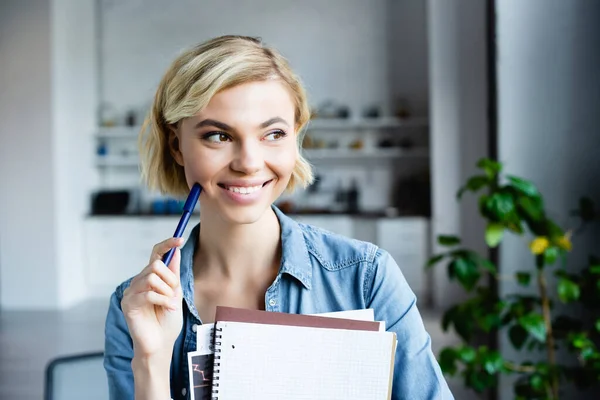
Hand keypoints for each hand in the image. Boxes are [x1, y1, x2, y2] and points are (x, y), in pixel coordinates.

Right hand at [121, 237, 184, 359]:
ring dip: (166, 291)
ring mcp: (131, 292)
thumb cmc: (168, 320)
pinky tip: (166, 308)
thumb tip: (175, 252)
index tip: (180, 239)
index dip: (167, 244)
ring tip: (169, 304)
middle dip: (170, 279)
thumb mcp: (175, 293)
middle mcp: (138, 282)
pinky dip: (162, 300)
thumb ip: (173, 273)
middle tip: (174, 294)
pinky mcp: (128, 303)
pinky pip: (148, 293)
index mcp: (150, 277)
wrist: (161, 343)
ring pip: (151, 277)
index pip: (156, 254)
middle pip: (155, 265)